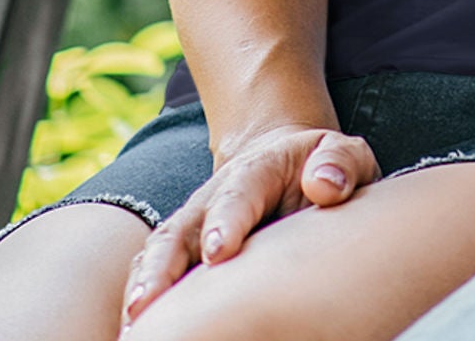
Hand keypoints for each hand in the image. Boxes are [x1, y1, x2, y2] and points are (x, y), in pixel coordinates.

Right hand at [121, 123, 376, 325]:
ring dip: (142, 288)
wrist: (287, 166)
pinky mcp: (184, 256)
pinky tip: (135, 331)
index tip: (219, 252)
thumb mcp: (342, 153)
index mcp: (255, 171)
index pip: (238, 193)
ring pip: (158, 255)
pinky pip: (153, 275)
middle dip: (162, 266)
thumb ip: (339, 163)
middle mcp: (212, 199)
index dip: (227, 220)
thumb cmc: (319, 168)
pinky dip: (141, 300)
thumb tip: (324, 186)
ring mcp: (193, 228)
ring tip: (132, 326)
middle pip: (180, 229)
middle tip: (149, 303)